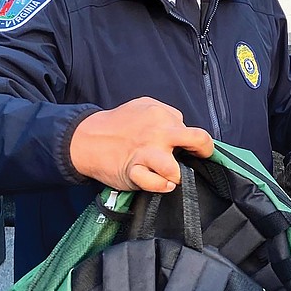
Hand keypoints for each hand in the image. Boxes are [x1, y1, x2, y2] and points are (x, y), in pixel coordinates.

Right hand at [70, 97, 213, 191]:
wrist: (87, 138)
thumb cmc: (119, 122)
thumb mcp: (145, 106)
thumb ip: (167, 114)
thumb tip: (183, 127)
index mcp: (163, 116)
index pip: (193, 129)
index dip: (196, 142)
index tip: (193, 148)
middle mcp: (159, 133)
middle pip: (197, 139)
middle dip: (204, 151)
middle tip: (199, 158)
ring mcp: (146, 153)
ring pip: (175, 169)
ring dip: (177, 175)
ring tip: (172, 175)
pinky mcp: (134, 172)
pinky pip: (155, 184)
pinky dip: (161, 185)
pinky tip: (162, 183)